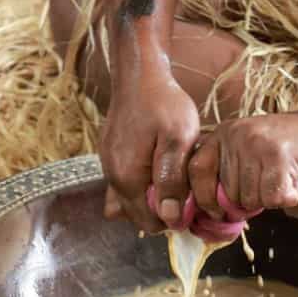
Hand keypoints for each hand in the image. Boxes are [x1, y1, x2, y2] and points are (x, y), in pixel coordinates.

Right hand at [99, 69, 199, 232]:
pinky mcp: (109, 155)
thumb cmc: (164, 103)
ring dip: (149, 199)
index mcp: (128, 178)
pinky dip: (140, 184)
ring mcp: (108, 167)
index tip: (190, 199)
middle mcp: (112, 177)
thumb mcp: (178, 139)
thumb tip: (170, 218)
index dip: (172, 218)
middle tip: (184, 188)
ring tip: (170, 178)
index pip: (148, 223)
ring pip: (128, 202)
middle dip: (160, 211)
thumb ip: (172, 181)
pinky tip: (156, 167)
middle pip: (136, 217)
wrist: (139, 74)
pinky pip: (122, 185)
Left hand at [187, 109, 297, 214]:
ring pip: (252, 200)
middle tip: (273, 179)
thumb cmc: (292, 150)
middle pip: (229, 195)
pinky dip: (290, 196)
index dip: (205, 198)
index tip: (218, 213)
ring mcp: (258, 143)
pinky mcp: (280, 154)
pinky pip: (275, 199)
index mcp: (223, 134)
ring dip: (273, 197)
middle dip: (253, 198)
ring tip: (287, 172)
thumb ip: (230, 178)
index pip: (197, 172)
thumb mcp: (252, 157)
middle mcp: (236, 135)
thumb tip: (212, 217)